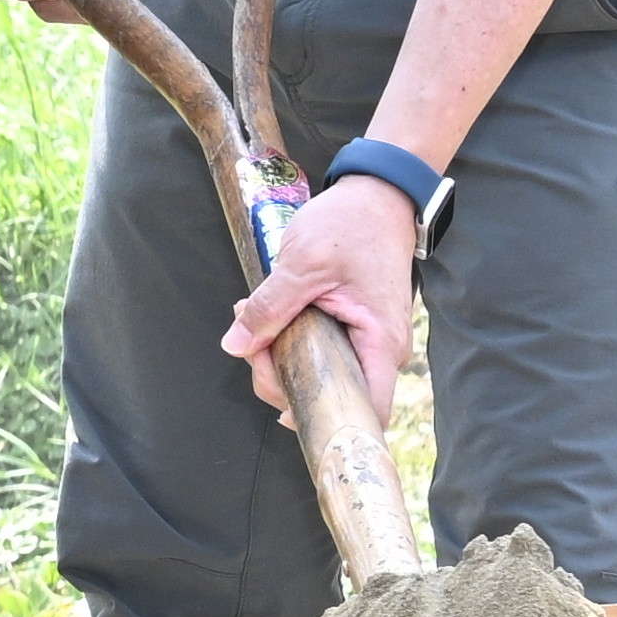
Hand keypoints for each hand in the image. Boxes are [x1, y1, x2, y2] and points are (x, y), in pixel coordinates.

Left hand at [229, 166, 427, 409]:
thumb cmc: (352, 225)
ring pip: (321, 374)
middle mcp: (380, 351)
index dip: (327, 421)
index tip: (285, 406)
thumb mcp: (303, 264)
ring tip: (254, 317)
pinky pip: (321, 353)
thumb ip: (269, 308)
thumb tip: (236, 345)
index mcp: (380, 343)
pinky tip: (270, 318)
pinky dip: (291, 341)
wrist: (377, 195)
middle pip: (331, 396)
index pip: (366, 412)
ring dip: (281, 356)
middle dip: (283, 379)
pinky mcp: (353, 331)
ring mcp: (367, 342)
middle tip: (252, 344)